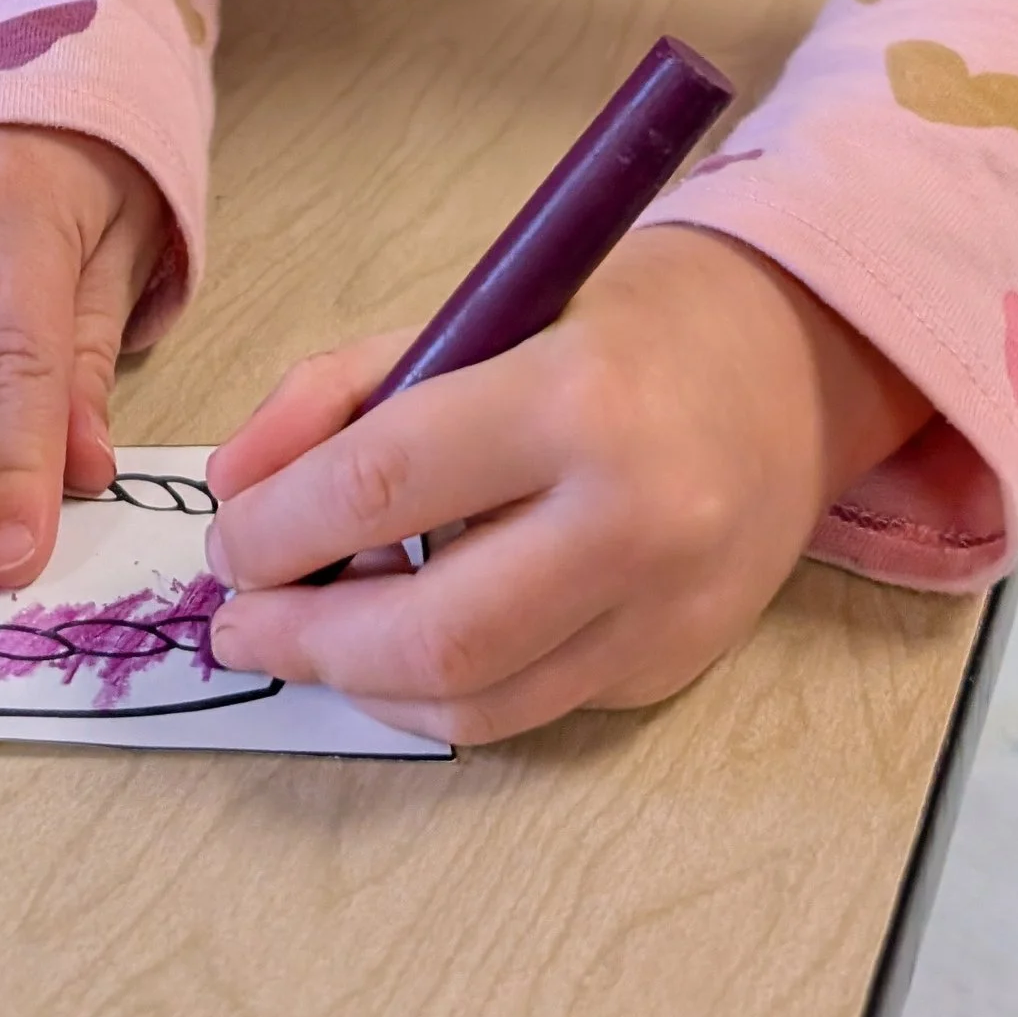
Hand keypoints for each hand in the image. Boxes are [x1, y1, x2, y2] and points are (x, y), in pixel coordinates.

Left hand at [203, 228, 930, 743]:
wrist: (795, 359)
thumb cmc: (618, 319)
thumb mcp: (474, 309)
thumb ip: (344, 392)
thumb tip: (235, 487)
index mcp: (577, 400)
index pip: (384, 485)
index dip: (276, 528)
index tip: (223, 540)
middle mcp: (636, 519)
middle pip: (431, 630)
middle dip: (304, 639)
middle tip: (238, 621)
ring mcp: (667, 610)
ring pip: (476, 701)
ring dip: (360, 683)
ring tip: (301, 642)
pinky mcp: (674, 665)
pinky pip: (530, 707)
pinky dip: (441, 689)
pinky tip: (395, 649)